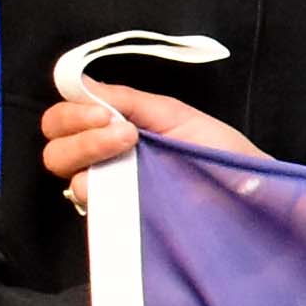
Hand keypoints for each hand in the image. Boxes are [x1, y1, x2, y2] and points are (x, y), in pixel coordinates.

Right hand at [38, 82, 260, 187]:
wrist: (250, 191)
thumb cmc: (220, 153)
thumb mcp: (174, 115)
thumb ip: (127, 100)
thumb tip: (82, 84)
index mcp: (114, 133)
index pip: (64, 121)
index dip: (71, 112)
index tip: (102, 112)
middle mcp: (106, 164)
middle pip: (55, 149)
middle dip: (78, 132)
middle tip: (121, 130)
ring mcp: (113, 194)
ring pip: (68, 176)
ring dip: (90, 153)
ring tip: (130, 145)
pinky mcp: (124, 222)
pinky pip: (93, 207)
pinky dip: (101, 188)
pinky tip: (127, 180)